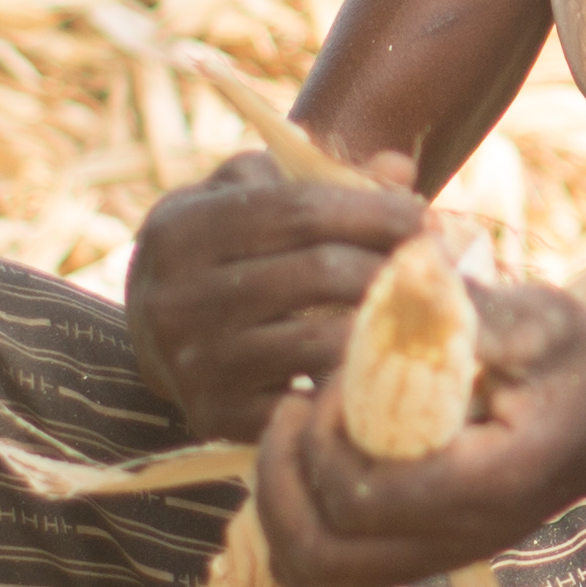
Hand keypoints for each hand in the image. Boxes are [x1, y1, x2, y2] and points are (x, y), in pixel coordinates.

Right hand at [126, 147, 430, 443]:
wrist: (150, 335)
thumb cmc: (221, 251)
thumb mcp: (246, 196)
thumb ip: (317, 176)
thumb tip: (400, 169)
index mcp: (182, 230)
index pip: (299, 210)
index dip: (372, 211)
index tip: (422, 216)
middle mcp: (178, 298)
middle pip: (318, 272)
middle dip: (390, 265)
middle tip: (435, 266)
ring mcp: (196, 364)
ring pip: (322, 341)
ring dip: (386, 325)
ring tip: (423, 310)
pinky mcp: (217, 417)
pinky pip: (310, 403)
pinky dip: (355, 383)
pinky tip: (384, 363)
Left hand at [250, 280, 585, 586]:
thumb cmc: (581, 358)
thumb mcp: (536, 317)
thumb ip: (465, 308)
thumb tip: (398, 273)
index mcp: (488, 483)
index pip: (362, 495)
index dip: (326, 435)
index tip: (338, 374)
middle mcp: (459, 537)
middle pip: (322, 552)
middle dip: (282, 479)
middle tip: (291, 409)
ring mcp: (440, 556)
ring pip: (318, 579)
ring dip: (282, 514)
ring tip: (291, 442)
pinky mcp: (425, 555)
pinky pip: (337, 586)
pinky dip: (301, 542)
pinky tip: (307, 477)